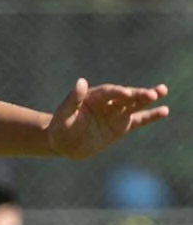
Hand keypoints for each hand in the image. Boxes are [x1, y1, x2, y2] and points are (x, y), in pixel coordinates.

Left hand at [47, 79, 168, 159]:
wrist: (63, 143)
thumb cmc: (61, 126)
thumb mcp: (64, 114)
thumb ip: (73, 99)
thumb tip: (81, 81)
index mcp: (94, 96)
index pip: (109, 92)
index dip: (118, 92)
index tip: (127, 93)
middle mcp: (108, 102)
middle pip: (126, 96)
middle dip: (139, 94)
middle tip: (154, 93)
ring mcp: (116, 114)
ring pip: (135, 105)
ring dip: (148, 99)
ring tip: (162, 91)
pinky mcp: (121, 126)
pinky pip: (138, 120)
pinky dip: (151, 116)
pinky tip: (164, 111)